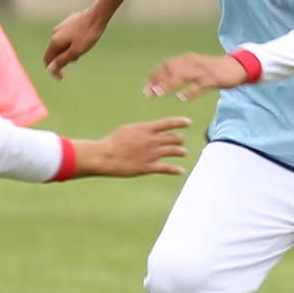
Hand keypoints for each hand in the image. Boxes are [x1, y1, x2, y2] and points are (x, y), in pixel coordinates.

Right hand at [44, 8, 107, 78]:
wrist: (97, 16)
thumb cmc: (88, 35)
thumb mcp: (75, 51)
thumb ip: (62, 61)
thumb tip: (49, 69)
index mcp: (55, 41)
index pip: (47, 59)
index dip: (53, 70)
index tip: (62, 77)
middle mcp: (55, 33)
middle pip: (54, 52)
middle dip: (63, 59)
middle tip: (78, 58)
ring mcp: (61, 27)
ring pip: (61, 45)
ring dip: (68, 51)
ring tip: (83, 48)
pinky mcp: (68, 23)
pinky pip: (66, 37)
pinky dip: (71, 43)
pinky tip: (83, 40)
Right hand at [70, 117, 190, 177]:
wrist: (105, 156)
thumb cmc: (113, 142)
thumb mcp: (128, 129)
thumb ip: (141, 130)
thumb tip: (149, 130)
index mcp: (145, 129)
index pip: (167, 123)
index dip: (180, 122)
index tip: (189, 122)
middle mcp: (151, 140)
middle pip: (173, 138)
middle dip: (178, 139)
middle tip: (180, 141)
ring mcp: (150, 154)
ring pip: (172, 151)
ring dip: (180, 151)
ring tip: (183, 152)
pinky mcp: (147, 167)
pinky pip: (165, 168)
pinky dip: (175, 169)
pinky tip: (181, 170)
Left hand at [145, 52, 247, 101]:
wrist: (236, 66)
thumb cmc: (213, 69)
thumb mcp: (195, 66)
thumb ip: (181, 71)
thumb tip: (163, 81)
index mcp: (187, 59)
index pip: (166, 65)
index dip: (154, 76)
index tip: (146, 88)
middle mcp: (192, 62)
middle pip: (170, 70)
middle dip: (158, 81)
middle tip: (148, 93)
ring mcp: (202, 70)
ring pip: (182, 76)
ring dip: (169, 84)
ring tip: (159, 94)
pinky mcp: (212, 79)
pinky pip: (198, 86)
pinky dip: (189, 92)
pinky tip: (181, 98)